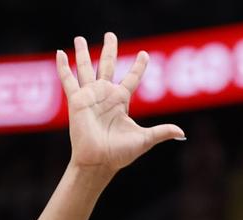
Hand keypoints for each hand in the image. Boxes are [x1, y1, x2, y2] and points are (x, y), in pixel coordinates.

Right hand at [57, 33, 185, 174]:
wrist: (100, 161)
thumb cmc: (120, 153)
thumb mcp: (144, 139)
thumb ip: (162, 132)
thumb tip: (182, 133)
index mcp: (121, 101)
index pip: (131, 78)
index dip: (138, 67)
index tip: (144, 55)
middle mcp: (105, 95)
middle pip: (107, 65)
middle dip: (109, 50)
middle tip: (111, 35)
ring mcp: (90, 96)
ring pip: (86, 68)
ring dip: (83, 53)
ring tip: (80, 37)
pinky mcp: (77, 101)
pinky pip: (69, 80)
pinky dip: (63, 67)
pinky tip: (60, 53)